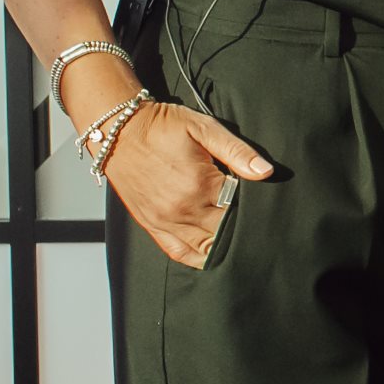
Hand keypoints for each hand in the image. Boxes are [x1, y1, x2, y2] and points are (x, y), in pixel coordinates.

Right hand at [100, 98, 272, 271]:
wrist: (117, 131)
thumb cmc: (162, 126)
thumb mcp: (203, 128)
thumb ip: (237, 151)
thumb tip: (265, 171)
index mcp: (200, 184)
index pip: (240, 207)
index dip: (254, 206)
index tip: (262, 203)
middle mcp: (183, 208)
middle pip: (226, 230)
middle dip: (242, 226)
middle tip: (256, 222)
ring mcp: (165, 220)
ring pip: (206, 246)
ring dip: (224, 245)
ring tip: (241, 240)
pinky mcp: (151, 224)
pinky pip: (179, 252)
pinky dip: (198, 257)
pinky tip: (213, 255)